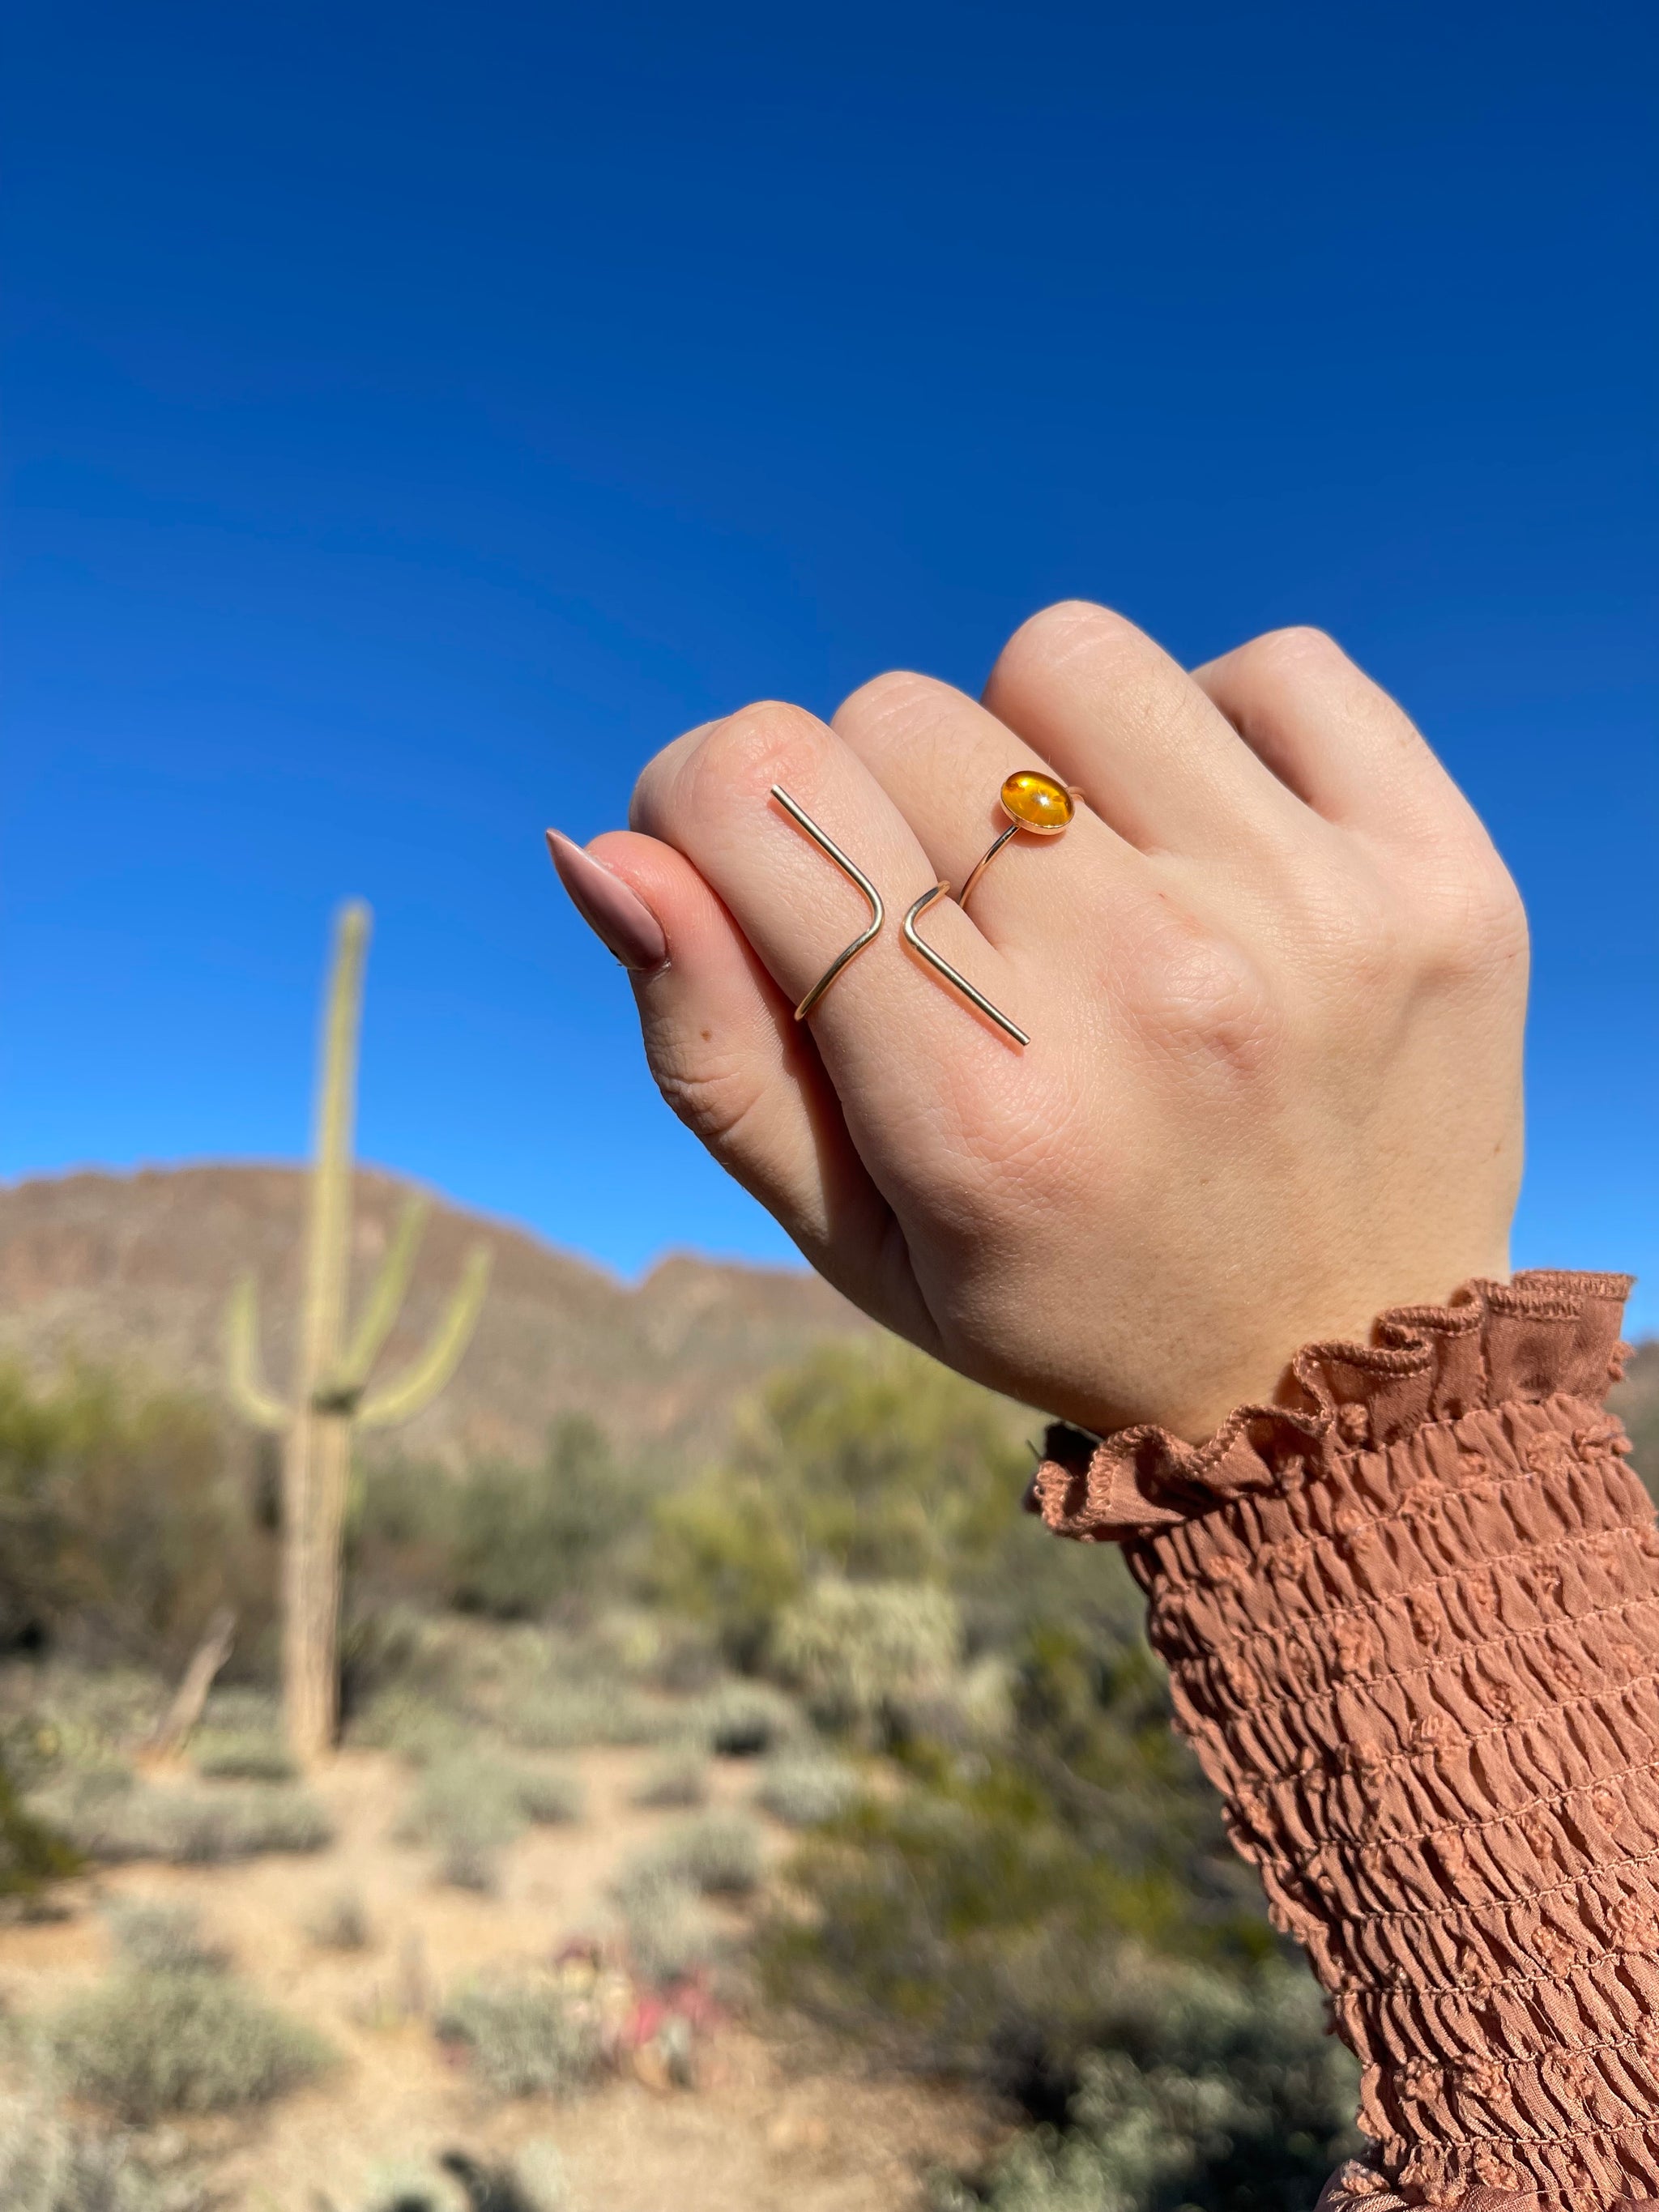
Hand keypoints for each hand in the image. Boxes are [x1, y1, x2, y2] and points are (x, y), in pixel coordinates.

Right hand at [550, 606, 1526, 1439]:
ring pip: (1065, 659)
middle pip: (896, 714)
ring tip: (1084, 884)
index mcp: (976, 1111)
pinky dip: (1214, 732)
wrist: (1352, 1386)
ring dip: (1035, 754)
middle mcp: (1144, 995)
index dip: (707, 791)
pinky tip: (1215, 858)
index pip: (759, 787)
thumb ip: (710, 1046)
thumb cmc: (1063, 1299)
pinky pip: (1271, 665)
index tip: (747, 850)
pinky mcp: (1438, 874)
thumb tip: (607, 844)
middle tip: (952, 935)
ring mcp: (1312, 922)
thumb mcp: (852, 1233)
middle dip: (875, 805)